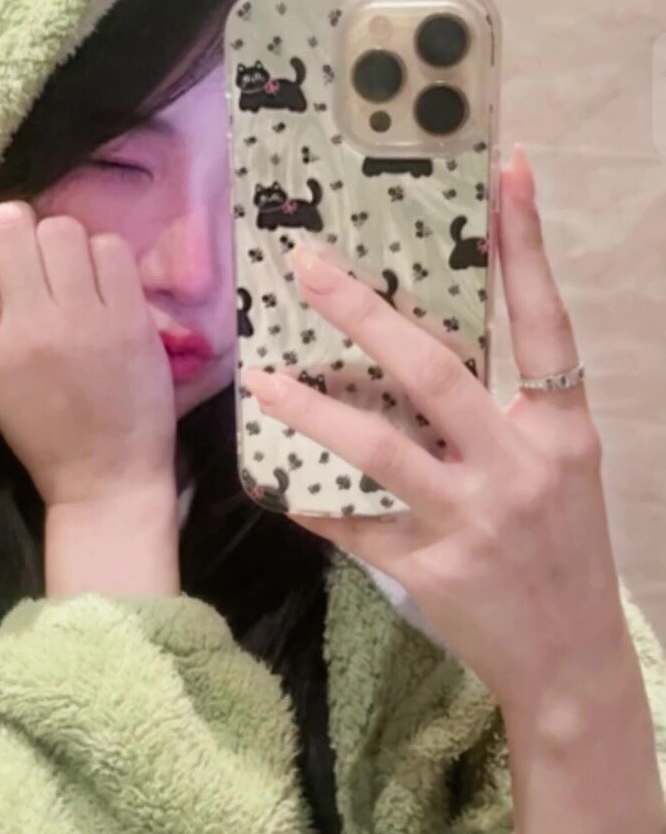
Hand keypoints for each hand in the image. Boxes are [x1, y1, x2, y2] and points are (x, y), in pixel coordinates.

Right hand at [0, 201, 175, 510]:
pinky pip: (110, 246)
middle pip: (8, 223)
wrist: (105, 475)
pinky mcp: (130, 318)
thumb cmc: (40, 427)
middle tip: (31, 257)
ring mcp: (82, 320)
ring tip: (69, 274)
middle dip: (16, 227)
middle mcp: (27, 327)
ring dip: (62, 242)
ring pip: (61, 227)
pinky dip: (103, 257)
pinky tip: (101, 286)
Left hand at [243, 147, 665, 833]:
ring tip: (262, 376)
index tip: (507, 169)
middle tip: (307, 267)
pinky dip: (311, 499)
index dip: (526, 245)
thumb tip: (430, 344)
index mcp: (562, 431)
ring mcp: (473, 519)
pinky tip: (272, 478)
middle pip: (434, 370)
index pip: (544, 322)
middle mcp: (520, 466)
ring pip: (379, 446)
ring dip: (313, 407)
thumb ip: (511, 412)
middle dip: (365, 313)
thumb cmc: (565, 555)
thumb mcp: (562, 470)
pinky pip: (354, 523)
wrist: (571, 663)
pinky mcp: (431, 568)